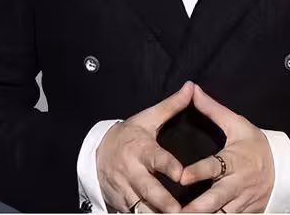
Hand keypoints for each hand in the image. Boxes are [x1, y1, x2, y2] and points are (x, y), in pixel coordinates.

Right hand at [96, 81, 194, 212]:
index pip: (156, 158)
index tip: (181, 174)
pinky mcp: (120, 202)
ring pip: (141, 208)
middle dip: (164, 203)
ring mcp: (125, 189)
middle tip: (181, 211)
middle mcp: (132, 170)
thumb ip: (172, 105)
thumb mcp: (149, 118)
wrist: (98, 150)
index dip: (168, 166)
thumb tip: (191, 86)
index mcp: (141, 149)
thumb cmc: (130, 133)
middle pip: (149, 189)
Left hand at [179, 85, 274, 212]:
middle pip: (215, 199)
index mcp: (233, 160)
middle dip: (197, 207)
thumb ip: (213, 110)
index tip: (182, 177)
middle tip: (178, 212)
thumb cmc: (255, 145)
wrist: (283, 168)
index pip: (214, 167)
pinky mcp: (245, 213)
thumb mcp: (237, 124)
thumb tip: (193, 90)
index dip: (198, 172)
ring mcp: (241, 202)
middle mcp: (236, 184)